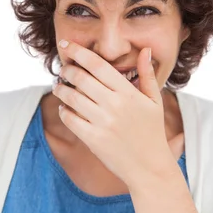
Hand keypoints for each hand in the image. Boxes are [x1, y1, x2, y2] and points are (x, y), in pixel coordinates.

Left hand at [52, 40, 177, 189]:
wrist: (150, 167)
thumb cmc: (152, 131)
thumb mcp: (154, 101)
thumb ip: (146, 74)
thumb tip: (144, 49)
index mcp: (129, 93)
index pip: (98, 65)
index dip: (79, 52)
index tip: (67, 45)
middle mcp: (115, 105)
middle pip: (81, 78)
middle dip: (67, 70)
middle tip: (63, 69)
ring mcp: (103, 123)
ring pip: (72, 98)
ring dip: (61, 90)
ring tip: (58, 86)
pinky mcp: (93, 139)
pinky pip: (70, 120)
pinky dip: (63, 111)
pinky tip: (64, 108)